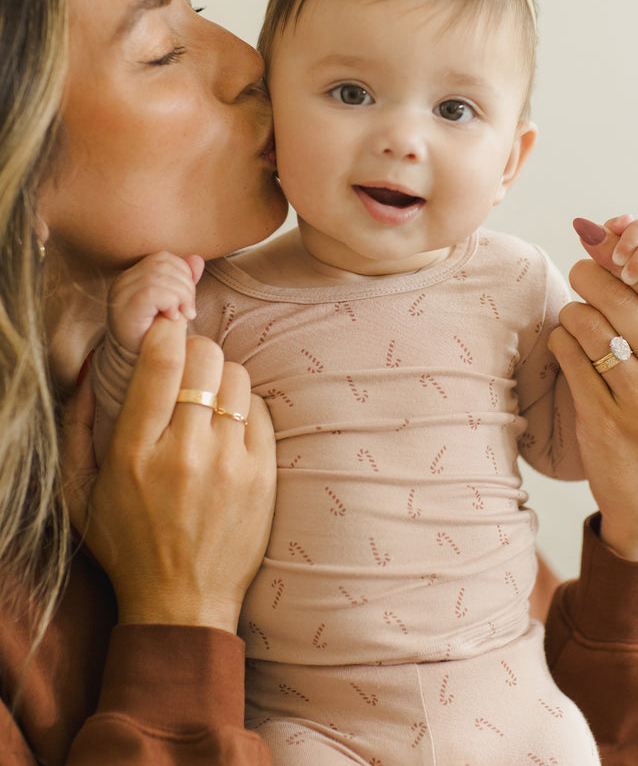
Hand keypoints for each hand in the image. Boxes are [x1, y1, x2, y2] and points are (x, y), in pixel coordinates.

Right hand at [62, 315, 276, 630]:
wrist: (182, 604)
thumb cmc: (126, 547)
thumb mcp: (80, 494)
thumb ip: (77, 430)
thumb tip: (88, 374)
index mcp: (134, 454)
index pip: (159, 365)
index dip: (165, 333)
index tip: (165, 330)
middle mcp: (184, 454)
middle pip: (206, 360)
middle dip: (196, 351)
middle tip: (189, 366)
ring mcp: (229, 465)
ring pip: (238, 379)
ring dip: (223, 378)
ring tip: (210, 399)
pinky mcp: (262, 477)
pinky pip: (261, 411)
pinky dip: (245, 408)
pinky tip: (230, 426)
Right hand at [107, 252, 204, 352]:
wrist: (137, 364)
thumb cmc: (155, 335)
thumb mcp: (173, 304)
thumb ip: (183, 282)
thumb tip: (197, 259)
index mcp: (133, 277)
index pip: (163, 258)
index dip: (183, 273)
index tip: (189, 299)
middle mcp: (123, 282)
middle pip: (163, 265)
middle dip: (185, 286)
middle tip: (189, 311)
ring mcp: (121, 295)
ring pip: (160, 277)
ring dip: (181, 296)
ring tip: (182, 316)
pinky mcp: (125, 308)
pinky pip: (153, 292)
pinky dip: (170, 302)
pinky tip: (172, 318)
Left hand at [548, 218, 637, 559]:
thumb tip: (611, 239)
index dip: (627, 256)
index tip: (605, 243)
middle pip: (619, 295)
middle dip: (589, 275)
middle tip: (580, 276)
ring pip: (586, 321)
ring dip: (572, 313)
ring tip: (577, 322)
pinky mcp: (602, 418)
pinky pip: (566, 354)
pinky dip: (560, 342)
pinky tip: (567, 349)